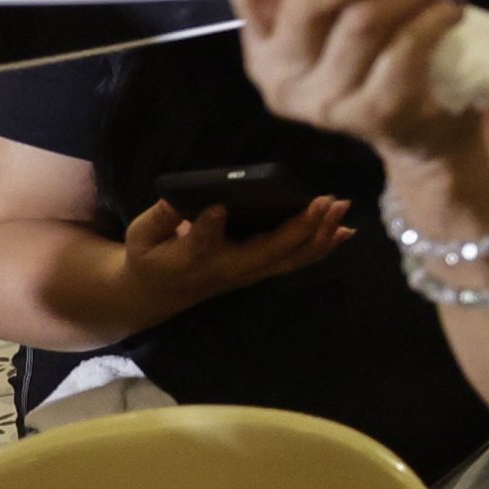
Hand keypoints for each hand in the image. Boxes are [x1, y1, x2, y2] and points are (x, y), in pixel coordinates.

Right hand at [112, 191, 353, 315]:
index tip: (218, 208)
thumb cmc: (152, 256)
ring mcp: (250, 272)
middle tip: (323, 201)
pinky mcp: (262, 270)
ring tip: (341, 208)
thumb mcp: (141, 237)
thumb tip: (181, 197)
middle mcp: (228, 268)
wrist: (162, 291)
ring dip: (320, 234)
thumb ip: (159, 218)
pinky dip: (323, 246)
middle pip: (267, 252)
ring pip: (291, 258)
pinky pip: (297, 261)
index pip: (201, 244)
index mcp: (191, 259)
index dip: (209, 228)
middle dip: (298, 227)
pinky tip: (347, 230)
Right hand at [225, 0, 475, 164]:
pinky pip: (402, 53)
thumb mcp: (337, 20)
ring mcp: (322, 101)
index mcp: (261, 39)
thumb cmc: (375, 57)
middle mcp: (279, 73)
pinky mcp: (369, 115)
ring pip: (361, 24)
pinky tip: (450, 9)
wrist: (419, 130)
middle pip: (305, 4)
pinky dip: (431, 21)